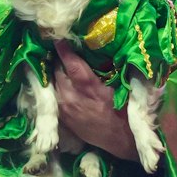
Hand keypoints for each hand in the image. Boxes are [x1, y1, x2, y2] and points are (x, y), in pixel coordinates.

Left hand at [52, 41, 137, 160]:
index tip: (58, 36)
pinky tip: (62, 82)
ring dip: (56, 72)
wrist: (120, 139)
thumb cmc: (123, 110)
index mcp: (88, 87)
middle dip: (58, 58)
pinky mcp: (61, 116)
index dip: (63, 48)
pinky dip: (56, 86)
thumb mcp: (119, 86)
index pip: (71, 62)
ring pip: (53, 82)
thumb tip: (100, 47)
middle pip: (57, 69)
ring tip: (59, 63)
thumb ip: (107, 67)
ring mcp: (64, 107)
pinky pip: (54, 95)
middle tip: (62, 47)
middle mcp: (71, 96)